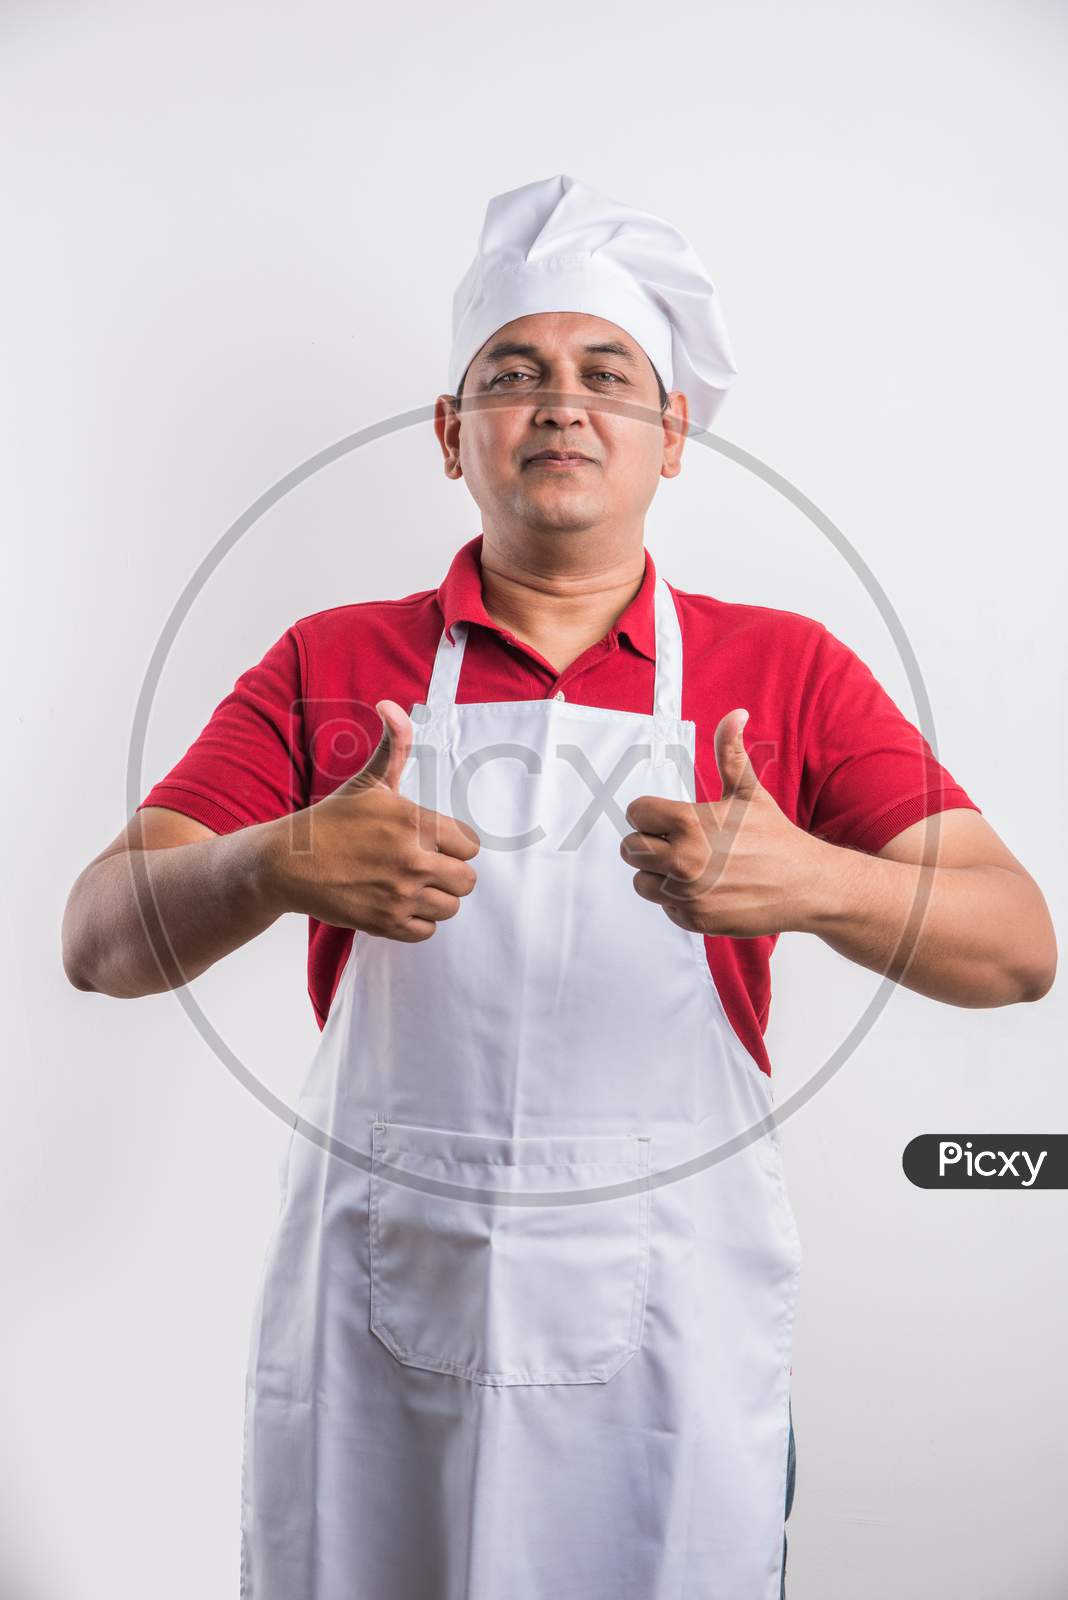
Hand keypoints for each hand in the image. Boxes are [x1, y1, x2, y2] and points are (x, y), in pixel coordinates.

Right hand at [260, 700, 479, 940]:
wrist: (288, 862)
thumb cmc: (332, 820)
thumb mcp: (367, 781)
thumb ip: (393, 745)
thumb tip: (392, 705)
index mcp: (414, 822)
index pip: (471, 846)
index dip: (454, 846)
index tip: (432, 844)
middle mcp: (412, 860)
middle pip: (467, 881)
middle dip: (449, 875)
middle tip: (424, 868)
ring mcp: (399, 895)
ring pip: (450, 908)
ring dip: (434, 900)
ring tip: (409, 887)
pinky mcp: (385, 923)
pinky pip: (426, 932)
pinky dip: (416, 923)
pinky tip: (396, 904)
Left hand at [619, 709, 828, 937]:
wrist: (808, 886)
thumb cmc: (777, 838)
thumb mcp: (750, 792)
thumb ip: (730, 753)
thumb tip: (735, 715)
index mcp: (690, 823)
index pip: (636, 814)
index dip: (650, 814)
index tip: (665, 818)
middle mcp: (684, 860)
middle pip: (630, 849)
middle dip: (648, 844)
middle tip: (675, 843)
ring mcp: (687, 893)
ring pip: (641, 881)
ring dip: (658, 874)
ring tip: (689, 866)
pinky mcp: (694, 919)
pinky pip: (664, 907)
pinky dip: (678, 900)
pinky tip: (704, 889)